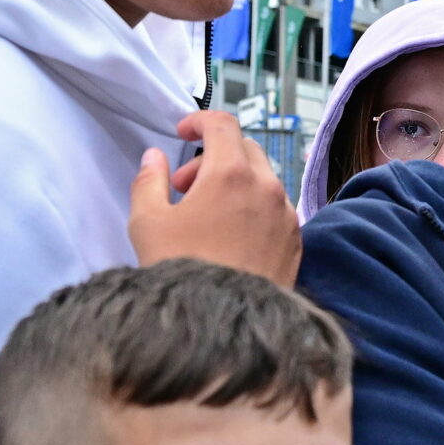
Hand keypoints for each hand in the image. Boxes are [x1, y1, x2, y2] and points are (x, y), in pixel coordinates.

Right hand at [130, 111, 299, 284]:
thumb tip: (154, 157)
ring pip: (263, 179)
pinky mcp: (296, 239)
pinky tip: (230, 235)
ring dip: (234, 183)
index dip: (200, 120)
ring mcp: (287, 213)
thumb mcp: (147, 222)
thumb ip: (148, 180)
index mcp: (231, 173)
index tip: (182, 133)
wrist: (222, 323)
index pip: (223, 124)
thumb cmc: (182, 269)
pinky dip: (253, 207)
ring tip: (204, 215)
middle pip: (245, 149)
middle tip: (183, 187)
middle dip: (212, 157)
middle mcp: (267, 187)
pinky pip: (276, 208)